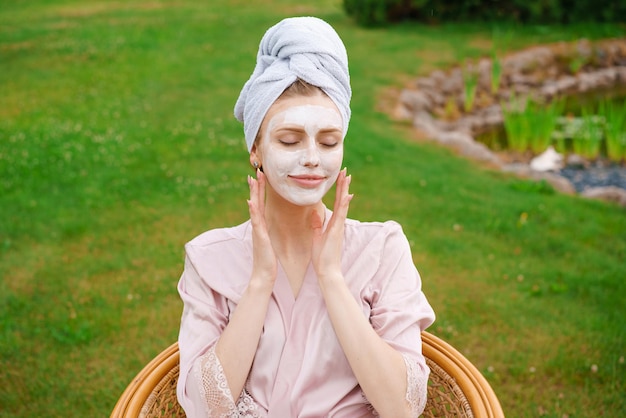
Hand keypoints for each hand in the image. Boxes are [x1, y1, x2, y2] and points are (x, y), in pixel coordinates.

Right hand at [247, 170, 276, 290]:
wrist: (264, 275)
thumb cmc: (269, 260)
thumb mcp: (270, 241)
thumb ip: (268, 231)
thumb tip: (270, 224)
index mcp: (261, 225)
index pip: (260, 203)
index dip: (260, 190)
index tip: (261, 177)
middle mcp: (257, 225)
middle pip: (256, 201)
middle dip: (256, 186)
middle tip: (256, 171)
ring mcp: (257, 230)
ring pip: (254, 207)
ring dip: (253, 193)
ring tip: (253, 179)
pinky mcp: (260, 237)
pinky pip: (256, 221)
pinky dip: (253, 210)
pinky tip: (251, 201)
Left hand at [311, 168, 352, 281]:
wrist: (327, 271)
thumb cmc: (322, 257)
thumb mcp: (317, 236)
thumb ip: (317, 224)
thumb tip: (315, 212)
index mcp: (333, 223)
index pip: (337, 203)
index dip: (338, 190)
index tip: (340, 178)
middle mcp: (338, 223)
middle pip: (342, 200)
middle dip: (343, 185)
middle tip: (346, 171)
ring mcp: (339, 226)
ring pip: (343, 204)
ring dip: (345, 190)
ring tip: (347, 176)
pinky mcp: (337, 231)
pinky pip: (341, 214)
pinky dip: (344, 204)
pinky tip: (346, 194)